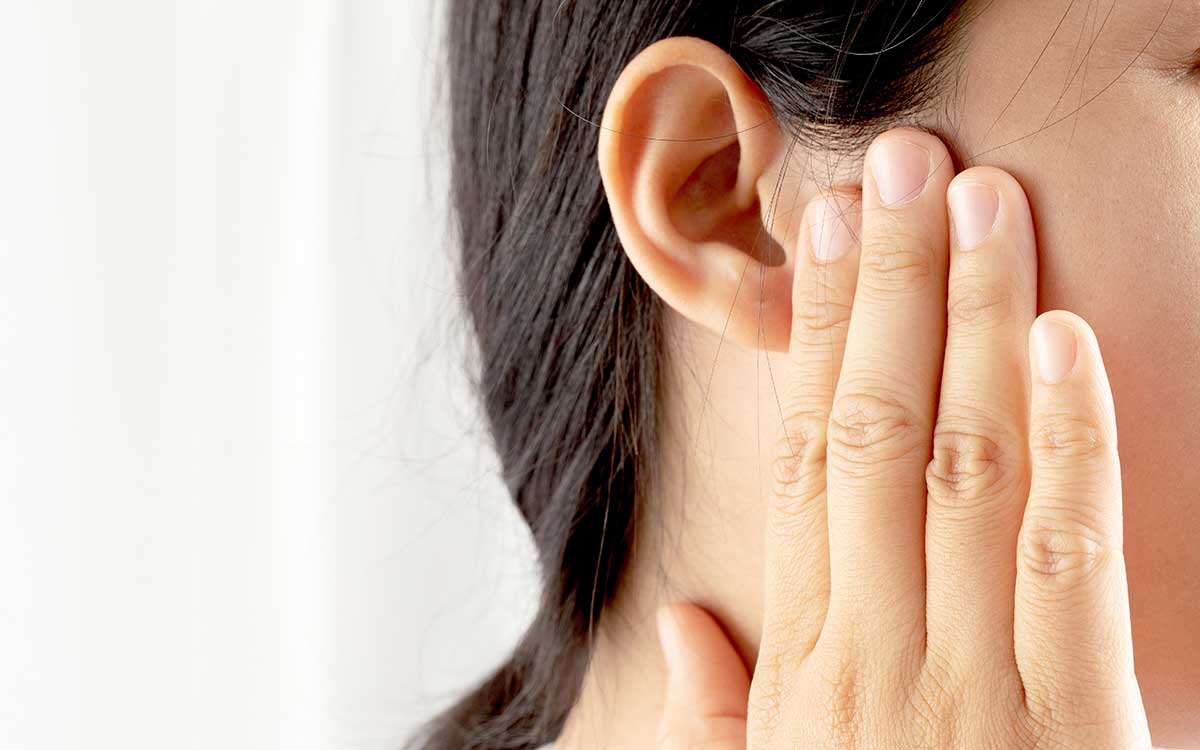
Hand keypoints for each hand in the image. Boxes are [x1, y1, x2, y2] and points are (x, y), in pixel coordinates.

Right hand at [655, 128, 1154, 748]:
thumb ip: (724, 714)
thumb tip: (675, 620)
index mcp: (806, 666)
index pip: (804, 461)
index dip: (814, 337)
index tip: (825, 237)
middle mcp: (879, 650)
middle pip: (879, 432)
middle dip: (889, 288)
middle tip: (898, 166)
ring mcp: (977, 683)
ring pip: (968, 464)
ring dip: (973, 320)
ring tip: (977, 203)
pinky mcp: (1081, 725)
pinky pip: (1069, 556)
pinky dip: (1070, 437)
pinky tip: (1059, 336)